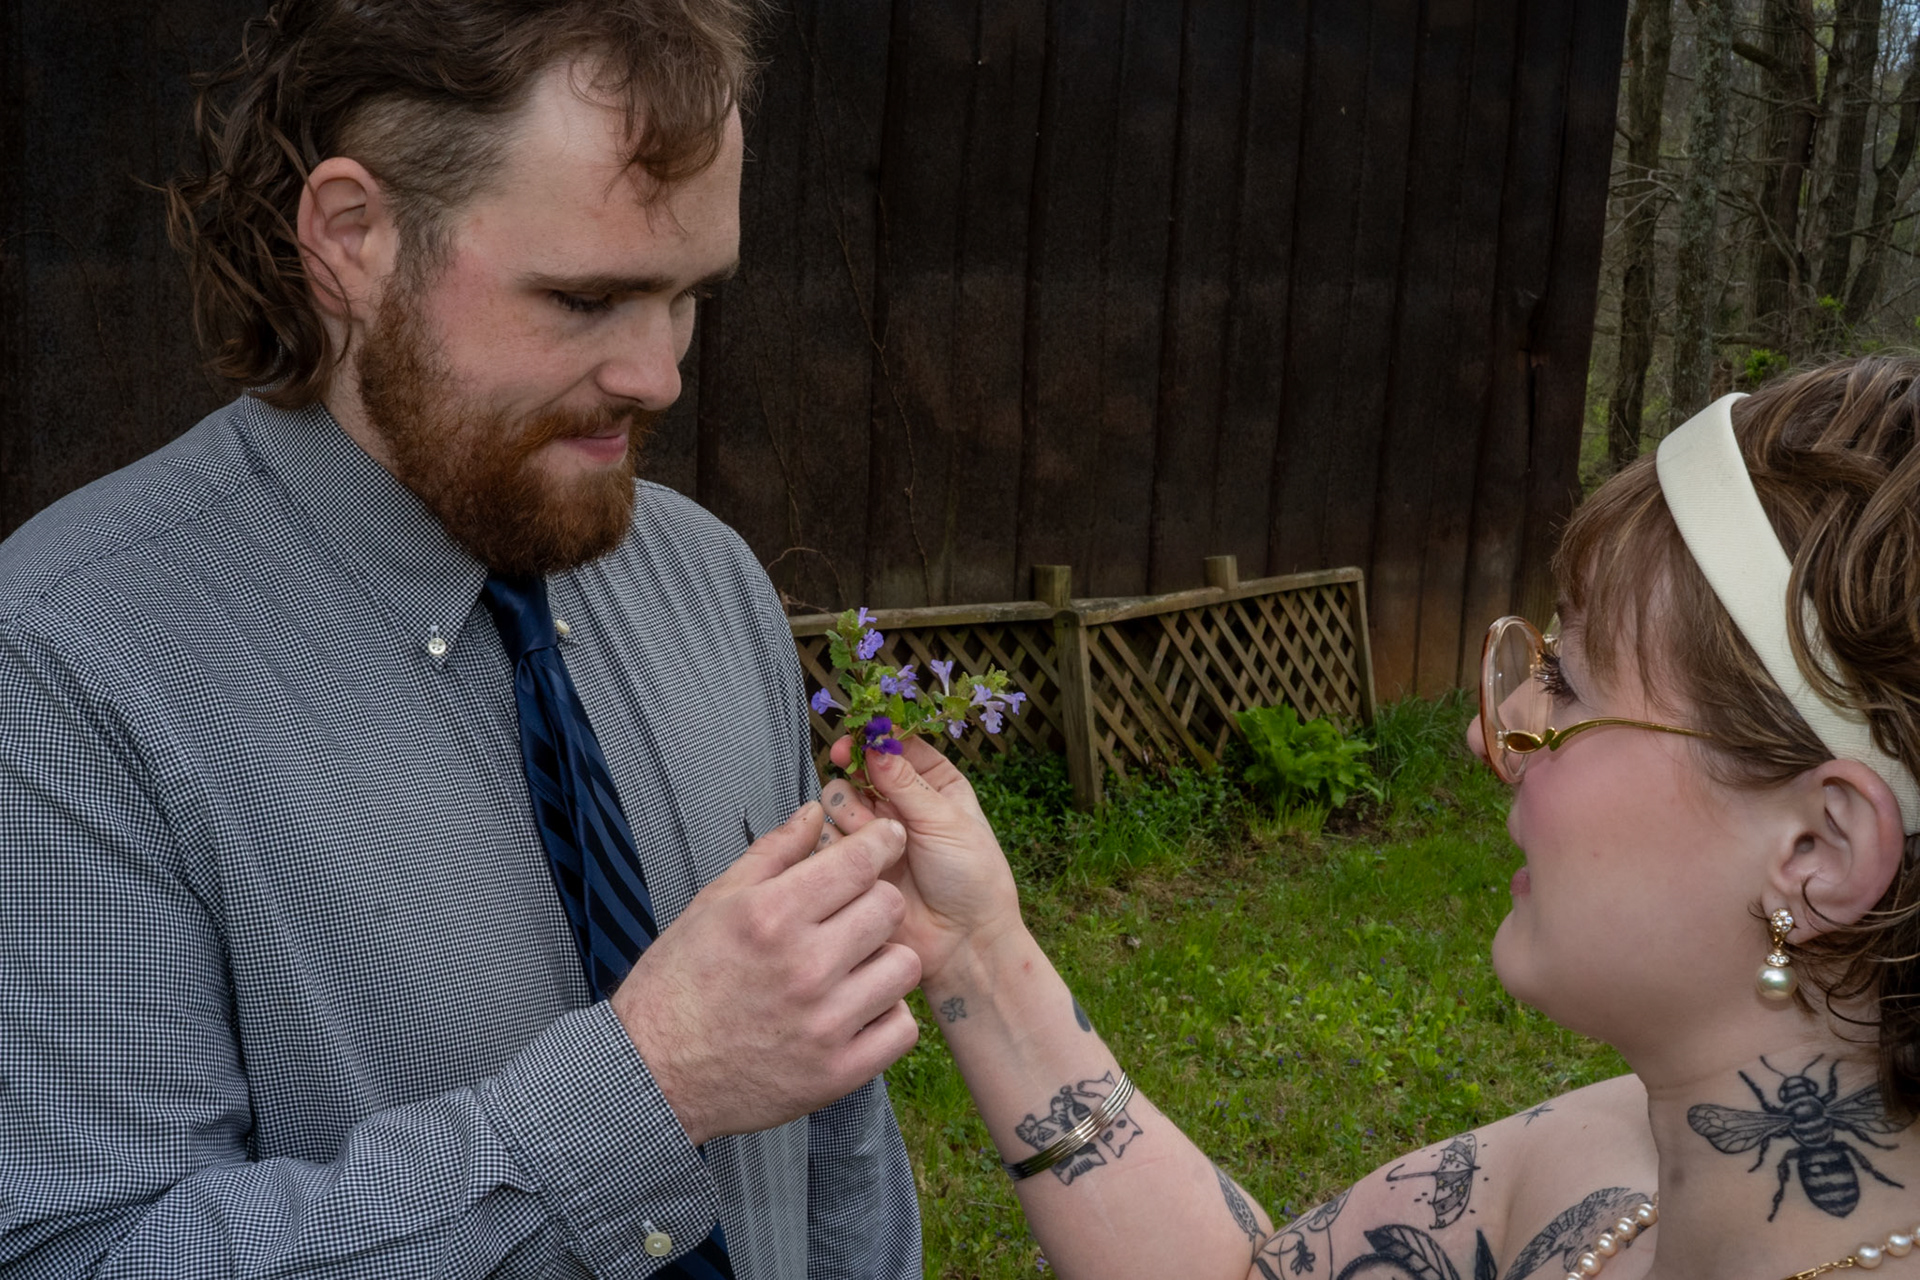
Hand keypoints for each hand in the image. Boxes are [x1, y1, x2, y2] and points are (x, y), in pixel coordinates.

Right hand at [608, 802, 920, 1145]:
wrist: (654, 1073)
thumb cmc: (679, 981)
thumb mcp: (714, 903)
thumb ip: (774, 852)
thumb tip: (818, 811)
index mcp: (770, 915)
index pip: (859, 862)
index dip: (882, 842)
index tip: (888, 839)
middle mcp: (803, 966)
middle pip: (889, 907)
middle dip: (876, 900)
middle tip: (854, 912)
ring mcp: (824, 1024)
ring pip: (904, 966)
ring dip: (884, 960)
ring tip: (852, 966)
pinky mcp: (837, 1073)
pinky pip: (902, 1029)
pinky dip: (885, 1016)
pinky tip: (856, 1009)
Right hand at [823, 737, 1024, 989]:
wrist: (962, 942)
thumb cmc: (972, 879)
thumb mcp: (946, 821)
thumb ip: (905, 782)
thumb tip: (875, 744)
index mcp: (936, 785)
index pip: (899, 745)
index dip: (876, 736)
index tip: (857, 735)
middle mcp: (902, 805)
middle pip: (860, 768)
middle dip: (855, 771)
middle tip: (850, 770)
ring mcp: (876, 834)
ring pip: (840, 800)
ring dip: (850, 809)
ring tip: (870, 832)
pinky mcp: (856, 864)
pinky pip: (830, 838)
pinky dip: (837, 840)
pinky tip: (856, 855)